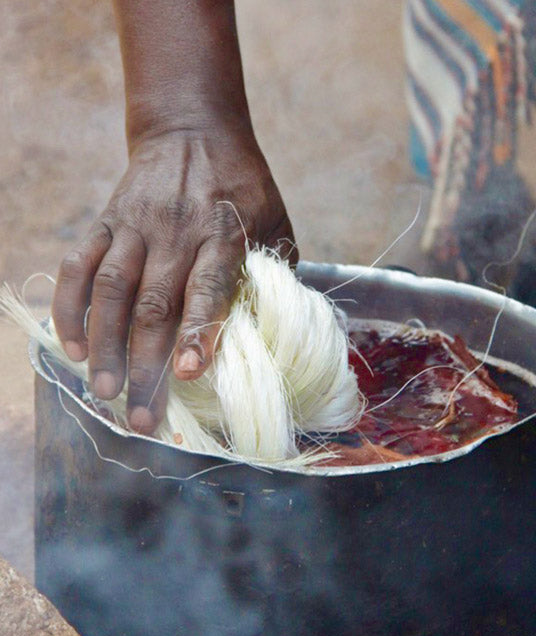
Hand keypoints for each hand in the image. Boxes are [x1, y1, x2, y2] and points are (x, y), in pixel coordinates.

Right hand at [51, 127, 296, 433]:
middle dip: (146, 364)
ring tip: (103, 391)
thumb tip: (277, 331)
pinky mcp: (105, 221)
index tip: (189, 373)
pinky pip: (78, 265)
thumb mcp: (275, 222)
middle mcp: (175, 231)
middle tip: (142, 415)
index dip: (198, 331)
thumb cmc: (243, 187)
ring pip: (112, 290)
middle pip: (155, 304)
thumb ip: (275, 272)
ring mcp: (134, 226)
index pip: (208, 287)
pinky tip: (72, 347)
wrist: (193, 130)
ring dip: (105, 344)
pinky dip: (70, 305)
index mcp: (223, 233)